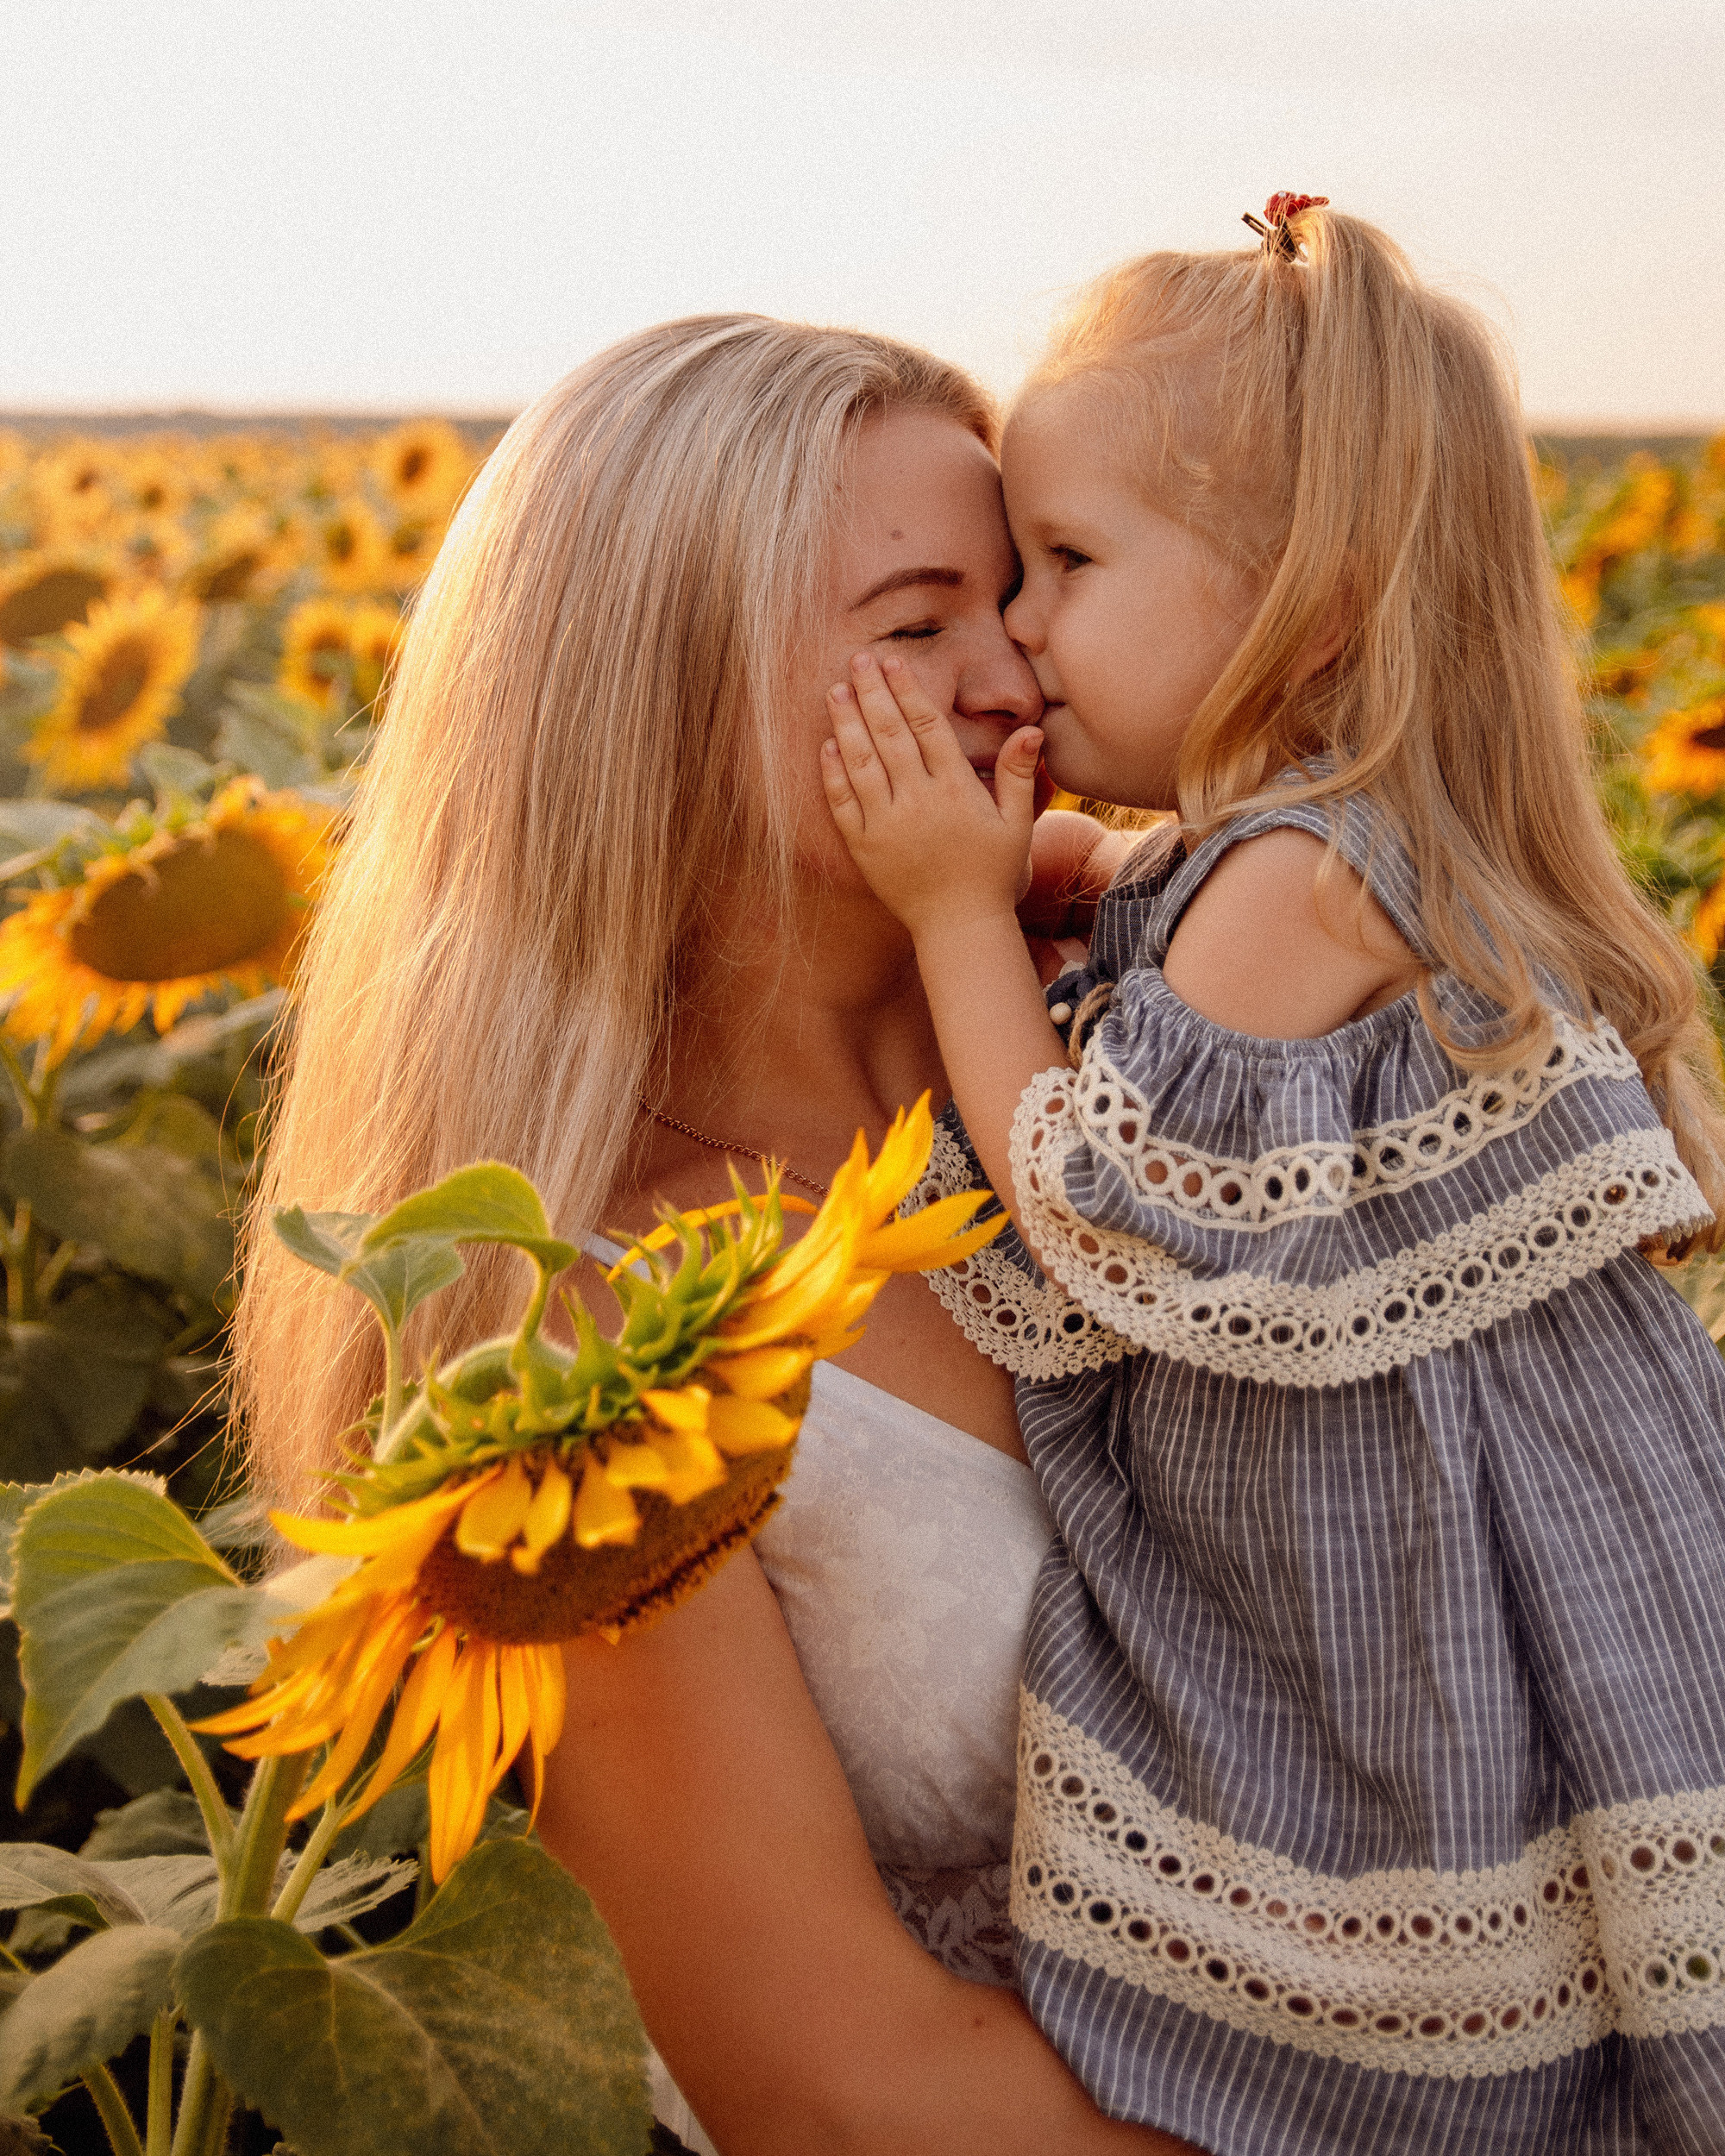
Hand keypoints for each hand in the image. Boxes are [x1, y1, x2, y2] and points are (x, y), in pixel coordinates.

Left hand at [822, 650, 1042, 940]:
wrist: (959, 927)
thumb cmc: (993, 874)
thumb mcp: (1017, 825)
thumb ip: (1021, 775)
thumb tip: (1032, 728)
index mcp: (955, 791)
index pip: (926, 728)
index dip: (907, 690)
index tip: (892, 661)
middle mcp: (918, 803)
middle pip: (889, 735)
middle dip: (871, 693)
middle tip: (857, 659)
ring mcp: (887, 826)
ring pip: (861, 763)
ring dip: (845, 724)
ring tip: (834, 691)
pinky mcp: (864, 848)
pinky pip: (843, 804)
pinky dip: (833, 773)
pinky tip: (827, 745)